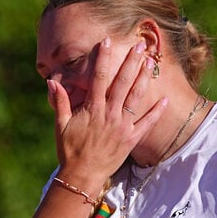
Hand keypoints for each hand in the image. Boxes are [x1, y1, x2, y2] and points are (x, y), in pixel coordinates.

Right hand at [48, 38, 166, 184]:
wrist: (81, 175)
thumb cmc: (69, 151)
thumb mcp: (60, 126)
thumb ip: (60, 102)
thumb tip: (51, 82)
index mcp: (92, 109)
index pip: (98, 78)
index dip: (103, 59)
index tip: (107, 42)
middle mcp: (109, 115)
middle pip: (122, 83)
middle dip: (131, 62)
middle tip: (140, 45)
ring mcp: (122, 126)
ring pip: (136, 97)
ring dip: (144, 79)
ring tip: (151, 62)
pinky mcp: (131, 139)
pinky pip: (147, 124)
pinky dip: (156, 112)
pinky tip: (164, 99)